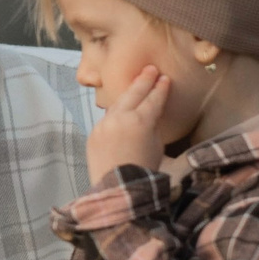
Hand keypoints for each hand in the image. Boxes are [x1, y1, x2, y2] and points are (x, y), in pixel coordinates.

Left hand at [86, 66, 172, 181]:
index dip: (160, 89)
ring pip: (117, 104)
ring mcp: (103, 126)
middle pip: (133, 94)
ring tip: (136, 85)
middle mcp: (119, 119)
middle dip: (143, 81)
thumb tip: (148, 115)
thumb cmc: (144, 170)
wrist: (117, 189)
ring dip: (127, 94)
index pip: (153, 99)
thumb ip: (152, 125)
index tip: (165, 79)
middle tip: (150, 69)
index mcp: (140, 121)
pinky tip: (121, 108)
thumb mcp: (157, 145)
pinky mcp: (93, 134)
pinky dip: (116, 113)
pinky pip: (107, 119)